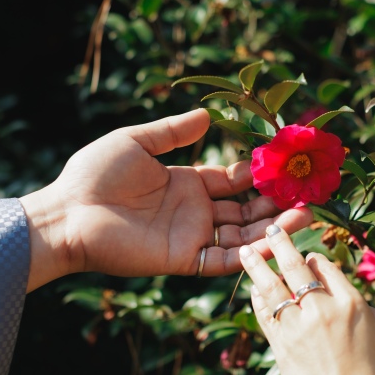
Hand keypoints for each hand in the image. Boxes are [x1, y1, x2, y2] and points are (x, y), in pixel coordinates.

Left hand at [20, 109, 312, 291]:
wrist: (67, 213)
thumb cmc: (95, 174)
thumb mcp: (136, 142)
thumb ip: (173, 131)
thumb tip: (208, 115)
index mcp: (186, 183)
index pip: (232, 181)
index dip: (257, 174)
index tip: (285, 165)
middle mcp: (195, 212)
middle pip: (245, 209)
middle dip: (274, 203)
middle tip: (306, 193)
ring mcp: (192, 237)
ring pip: (243, 236)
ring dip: (274, 228)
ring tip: (306, 215)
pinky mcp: (184, 259)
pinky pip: (225, 259)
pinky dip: (253, 254)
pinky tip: (279, 240)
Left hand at [238, 225, 374, 374]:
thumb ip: (373, 315)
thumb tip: (358, 303)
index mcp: (351, 304)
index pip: (325, 267)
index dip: (314, 258)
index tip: (308, 257)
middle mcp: (321, 309)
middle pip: (295, 268)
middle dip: (281, 245)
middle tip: (270, 231)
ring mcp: (297, 327)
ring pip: (272, 287)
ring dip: (258, 266)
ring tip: (246, 251)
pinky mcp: (280, 345)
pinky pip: (264, 314)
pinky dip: (257, 300)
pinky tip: (252, 290)